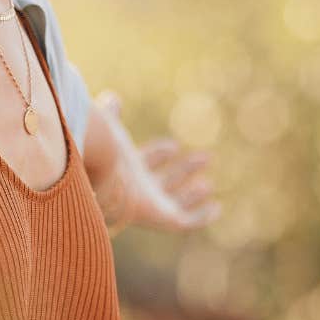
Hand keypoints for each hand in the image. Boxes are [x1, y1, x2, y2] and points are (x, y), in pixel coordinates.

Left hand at [91, 91, 220, 235]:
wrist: (104, 177)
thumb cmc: (105, 152)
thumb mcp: (111, 128)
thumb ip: (111, 115)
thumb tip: (111, 97)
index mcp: (126, 169)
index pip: (146, 162)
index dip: (160, 153)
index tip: (174, 146)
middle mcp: (140, 189)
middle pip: (165, 181)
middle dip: (184, 170)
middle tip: (206, 158)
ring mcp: (153, 206)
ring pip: (176, 202)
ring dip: (192, 195)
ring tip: (207, 185)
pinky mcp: (165, 218)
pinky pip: (188, 221)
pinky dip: (202, 217)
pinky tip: (216, 208)